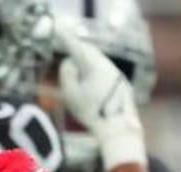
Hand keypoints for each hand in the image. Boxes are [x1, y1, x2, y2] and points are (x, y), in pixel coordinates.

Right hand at [55, 15, 146, 170]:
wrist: (117, 127)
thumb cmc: (91, 112)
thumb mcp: (71, 94)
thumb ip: (67, 75)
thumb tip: (68, 63)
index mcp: (95, 64)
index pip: (78, 48)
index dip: (68, 41)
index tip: (59, 34)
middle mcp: (108, 65)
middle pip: (91, 52)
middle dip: (79, 49)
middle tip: (69, 45)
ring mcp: (116, 74)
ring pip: (99, 62)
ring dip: (87, 60)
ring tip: (78, 62)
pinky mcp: (121, 85)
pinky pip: (105, 72)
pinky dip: (95, 70)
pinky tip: (90, 78)